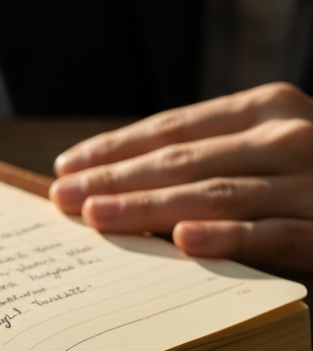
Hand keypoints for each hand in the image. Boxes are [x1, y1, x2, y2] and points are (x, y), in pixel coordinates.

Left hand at [49, 82, 312, 270]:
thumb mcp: (268, 149)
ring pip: (216, 194)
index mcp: (266, 108)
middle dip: (115, 180)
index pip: (173, 129)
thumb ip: (211, 156)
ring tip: (96, 218)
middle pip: (182, 160)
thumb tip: (119, 181)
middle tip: (61, 200)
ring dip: (149, 208)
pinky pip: (276, 234)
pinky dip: (230, 237)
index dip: (114, 149)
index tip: (66, 169)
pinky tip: (184, 242)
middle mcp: (290, 134)